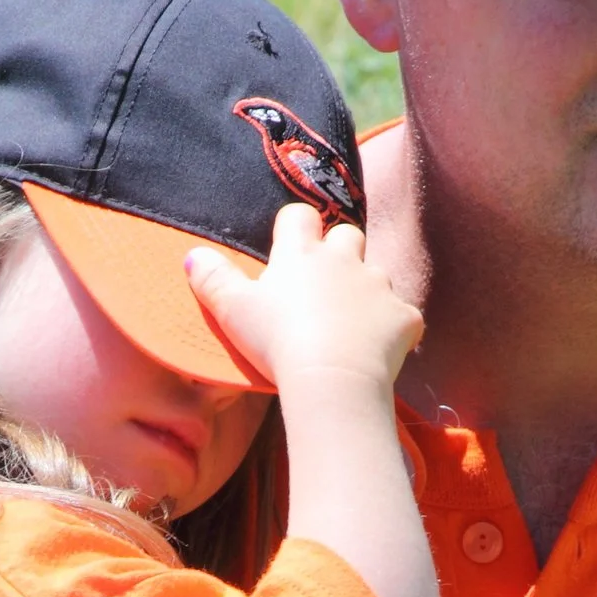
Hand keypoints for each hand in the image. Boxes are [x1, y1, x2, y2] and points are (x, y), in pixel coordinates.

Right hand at [184, 200, 424, 401]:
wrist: (332, 380)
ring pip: (377, 275)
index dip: (293, 228)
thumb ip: (213, 280)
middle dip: (339, 251)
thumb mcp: (233, 311)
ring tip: (350, 325)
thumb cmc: (278, 342)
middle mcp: (345, 259)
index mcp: (302, 254)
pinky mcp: (404, 318)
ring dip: (366, 292)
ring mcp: (379, 286)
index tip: (286, 247)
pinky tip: (379, 350)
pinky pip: (404, 316)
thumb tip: (193, 256)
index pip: (298, 216)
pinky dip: (393, 329)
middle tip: (324, 285)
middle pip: (347, 235)